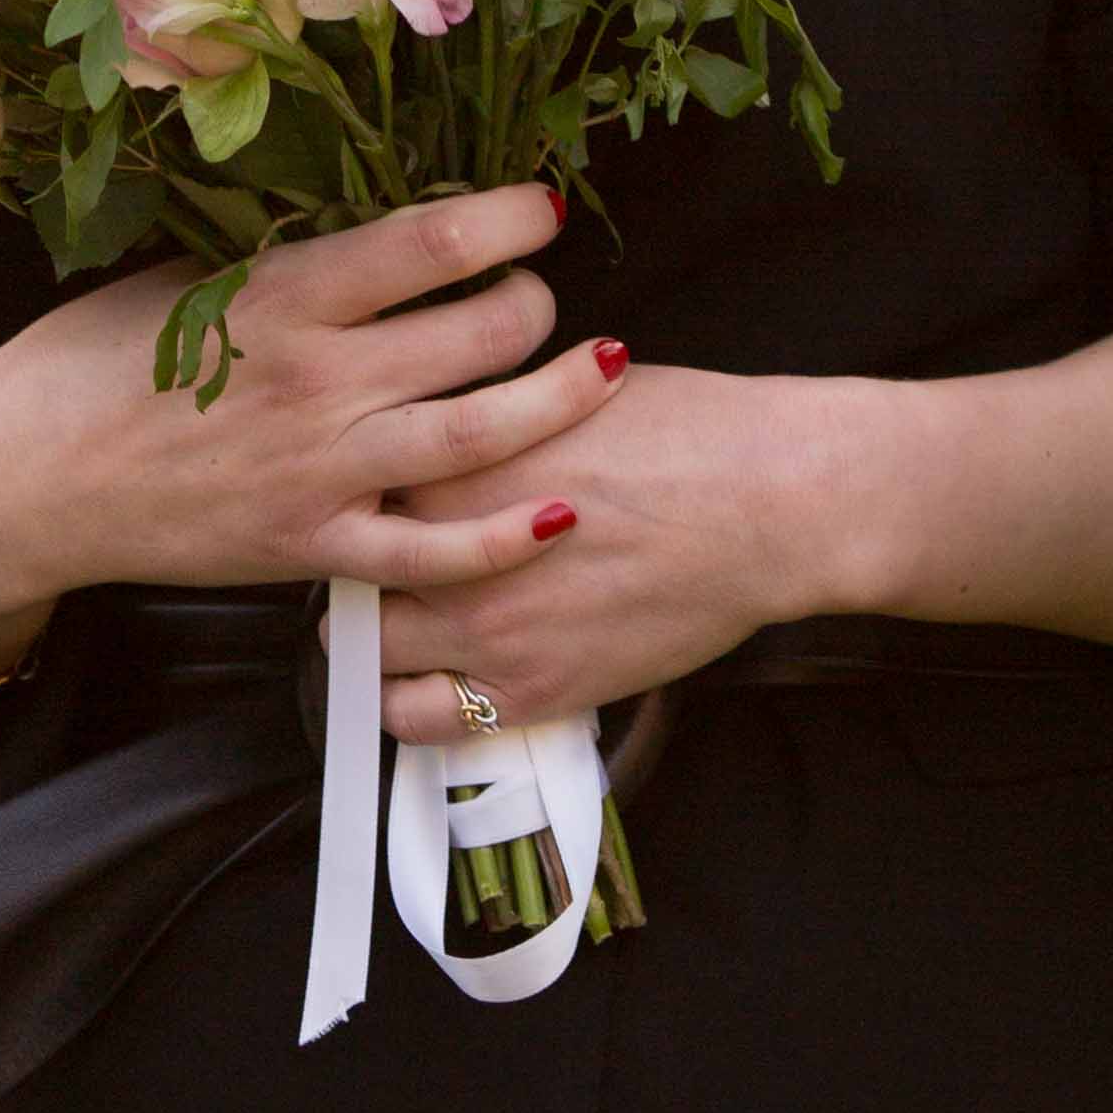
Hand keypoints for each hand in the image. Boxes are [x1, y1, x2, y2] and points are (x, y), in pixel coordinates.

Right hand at [0, 184, 628, 687]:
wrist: (23, 479)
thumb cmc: (92, 359)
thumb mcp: (190, 277)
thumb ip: (291, 265)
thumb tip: (385, 229)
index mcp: (284, 297)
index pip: (432, 242)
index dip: (509, 218)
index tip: (541, 206)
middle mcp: (318, 382)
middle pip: (482, 332)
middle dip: (535, 300)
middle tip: (538, 289)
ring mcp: (321, 473)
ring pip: (483, 436)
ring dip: (559, 397)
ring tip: (600, 365)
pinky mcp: (312, 548)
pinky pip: (436, 554)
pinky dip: (508, 536)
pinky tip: (559, 507)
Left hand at [375, 357, 861, 738]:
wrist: (768, 504)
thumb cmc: (689, 432)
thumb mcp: (565, 391)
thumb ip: (490, 416)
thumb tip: (454, 419)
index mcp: (454, 461)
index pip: (355, 478)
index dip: (366, 481)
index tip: (381, 486)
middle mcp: (451, 550)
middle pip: (345, 565)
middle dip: (358, 559)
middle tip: (381, 554)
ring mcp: (486, 629)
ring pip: (368, 648)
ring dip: (377, 632)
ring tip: (404, 616)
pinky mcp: (530, 690)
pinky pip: (417, 721)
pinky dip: (410, 703)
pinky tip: (436, 676)